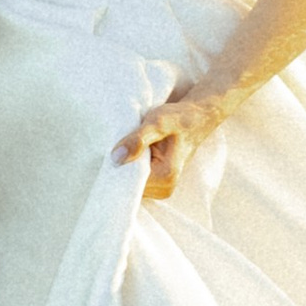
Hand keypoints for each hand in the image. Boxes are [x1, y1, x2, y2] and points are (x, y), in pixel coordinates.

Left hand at [116, 87, 225, 201]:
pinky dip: (126, 166)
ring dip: (122, 165)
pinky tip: (128, 151)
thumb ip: (138, 139)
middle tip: (116, 144)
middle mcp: (163, 188)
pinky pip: (132, 178)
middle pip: (127, 186)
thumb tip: (116, 158)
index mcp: (165, 178)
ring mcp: (159, 187)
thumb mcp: (158, 122)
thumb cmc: (179, 117)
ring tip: (124, 146)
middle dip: (117, 167)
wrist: (195, 117)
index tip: (109, 150)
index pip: (128, 184)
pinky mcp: (154, 182)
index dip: (115, 168)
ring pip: (128, 182)